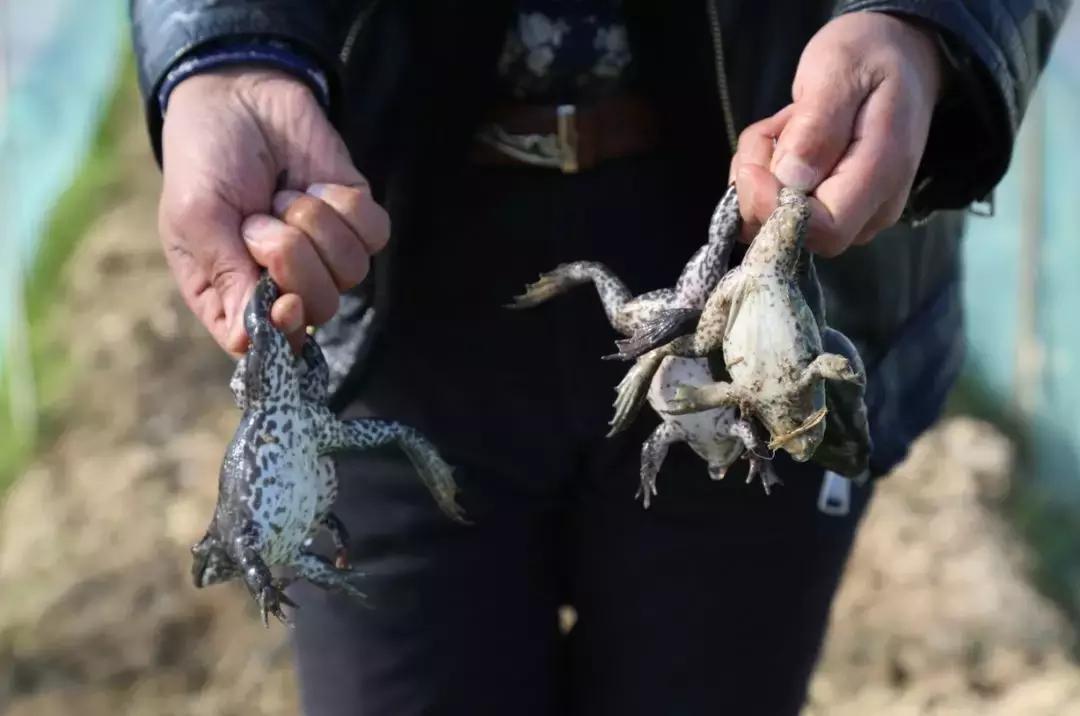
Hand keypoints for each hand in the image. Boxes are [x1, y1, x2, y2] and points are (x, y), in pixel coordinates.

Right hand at [159, 68, 389, 354]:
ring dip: (314, 224)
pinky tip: (315, 185)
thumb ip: (225, 277)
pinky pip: (373, 235)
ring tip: (283, 196)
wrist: (240, 95)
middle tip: (260, 218)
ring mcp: (324, 255)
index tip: (285, 301)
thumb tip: (249, 341)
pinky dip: (343, 204)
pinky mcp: (356, 222)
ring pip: (350, 273)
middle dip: (292, 256)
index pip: (272, 345)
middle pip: (319, 308)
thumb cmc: (205, 160)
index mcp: (233, 295)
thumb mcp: (197, 218)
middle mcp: (283, 284)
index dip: (286, 330)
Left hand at [729, 12, 942, 255]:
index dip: (775, 209)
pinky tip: (784, 137)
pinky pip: (778, 208)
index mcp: (882, 173)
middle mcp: (871, 208)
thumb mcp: (839, 69)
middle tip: (772, 128)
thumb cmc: (870, 55)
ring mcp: (853, 213)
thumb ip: (816, 126)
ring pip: (777, 220)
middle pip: (793, 231)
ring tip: (785, 123)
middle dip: (761, 185)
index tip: (753, 167)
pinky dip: (765, 174)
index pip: (825, 230)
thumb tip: (791, 180)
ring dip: (761, 172)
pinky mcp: (831, 208)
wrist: (898, 54)